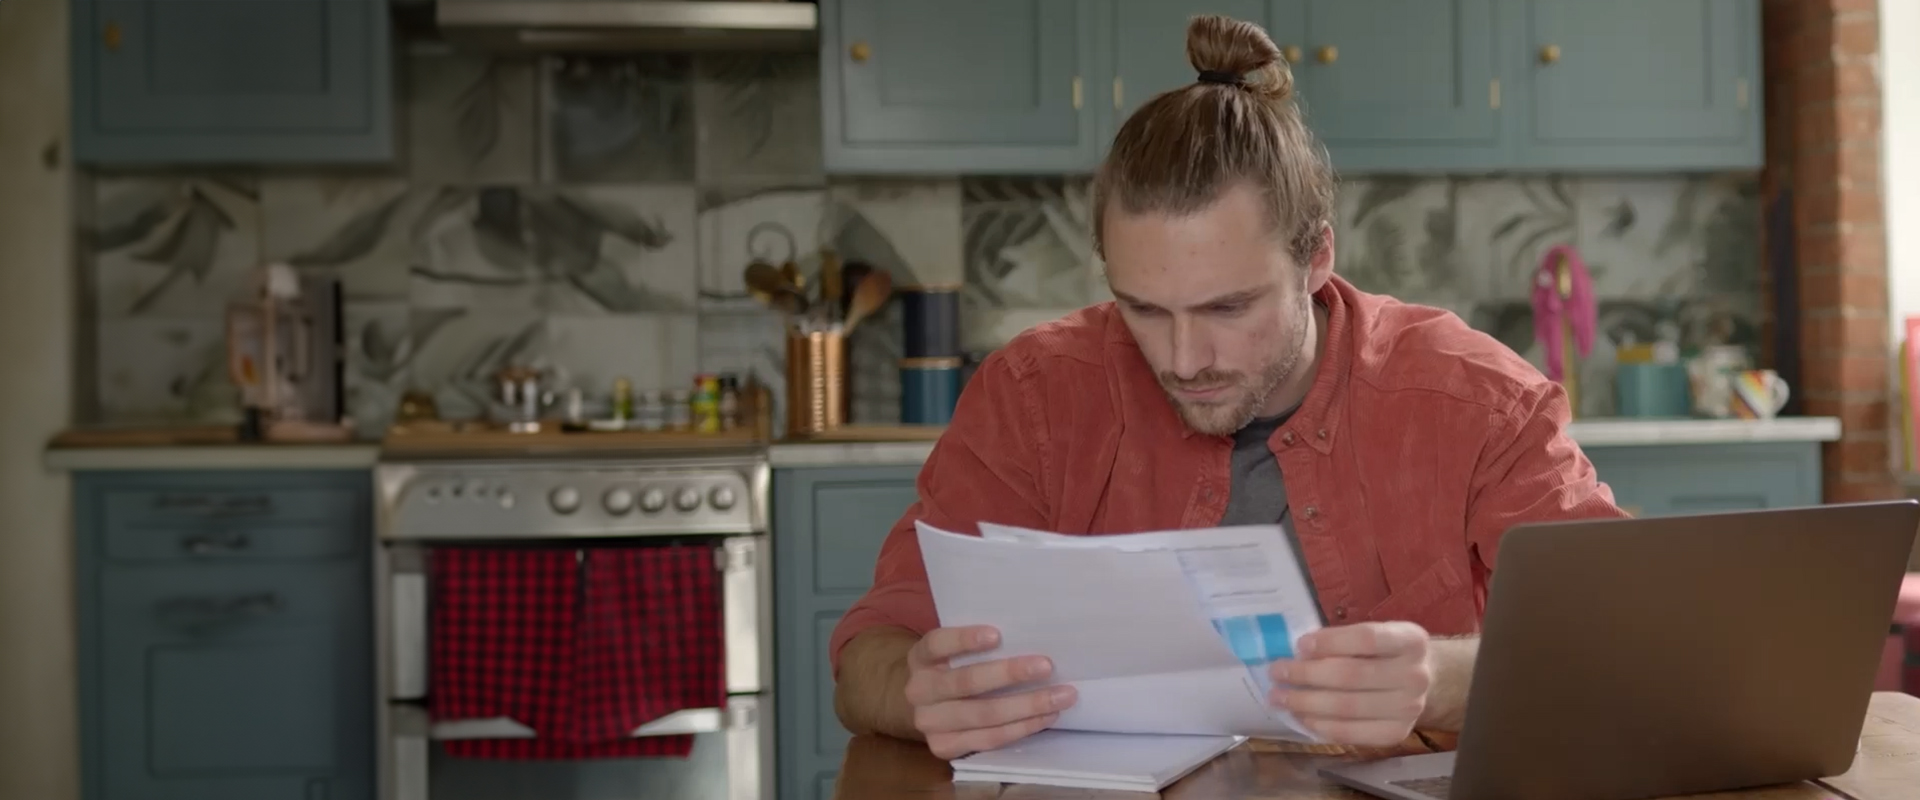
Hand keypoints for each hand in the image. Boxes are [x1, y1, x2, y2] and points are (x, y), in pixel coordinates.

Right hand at [902, 625, 1077, 758]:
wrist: (928, 708)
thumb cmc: (955, 670)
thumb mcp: (955, 653)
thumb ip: (981, 646)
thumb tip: (1034, 634)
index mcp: (920, 657)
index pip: (937, 644)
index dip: (964, 640)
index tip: (997, 635)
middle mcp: (919, 690)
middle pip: (965, 682)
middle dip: (1009, 674)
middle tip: (1047, 666)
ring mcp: (929, 723)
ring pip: (982, 716)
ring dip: (1027, 706)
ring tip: (1062, 696)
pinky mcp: (944, 748)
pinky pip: (989, 740)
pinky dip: (1021, 728)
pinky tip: (1045, 717)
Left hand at [1266, 621, 1432, 746]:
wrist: (1423, 682)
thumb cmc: (1386, 652)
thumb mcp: (1376, 633)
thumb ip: (1344, 639)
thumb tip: (1296, 652)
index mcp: (1411, 640)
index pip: (1367, 639)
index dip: (1330, 642)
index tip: (1299, 645)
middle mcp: (1415, 675)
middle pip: (1352, 675)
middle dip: (1307, 674)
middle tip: (1276, 672)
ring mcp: (1409, 708)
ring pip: (1347, 707)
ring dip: (1305, 703)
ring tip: (1278, 697)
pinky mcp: (1397, 734)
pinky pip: (1352, 733)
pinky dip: (1321, 726)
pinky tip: (1301, 718)